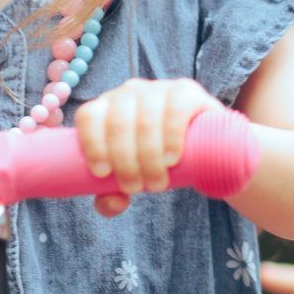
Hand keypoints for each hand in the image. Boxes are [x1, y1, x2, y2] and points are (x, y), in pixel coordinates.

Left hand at [75, 78, 223, 216]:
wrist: (205, 147)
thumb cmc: (157, 160)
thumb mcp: (134, 176)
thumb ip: (114, 194)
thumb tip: (113, 204)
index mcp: (107, 107)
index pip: (88, 116)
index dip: (92, 144)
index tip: (103, 174)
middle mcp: (129, 92)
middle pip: (117, 123)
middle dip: (125, 162)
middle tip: (137, 188)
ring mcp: (158, 89)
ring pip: (145, 121)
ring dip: (148, 157)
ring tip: (157, 183)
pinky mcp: (186, 92)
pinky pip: (174, 110)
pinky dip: (171, 137)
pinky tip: (172, 159)